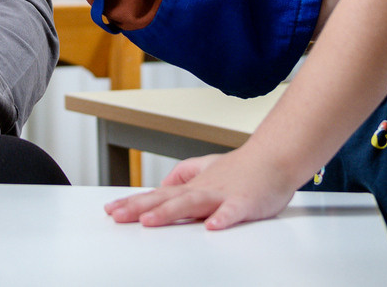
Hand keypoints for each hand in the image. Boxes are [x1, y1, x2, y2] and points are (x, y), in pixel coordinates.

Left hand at [103, 147, 296, 229]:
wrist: (275, 158)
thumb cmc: (243, 168)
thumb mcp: (207, 168)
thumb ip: (185, 174)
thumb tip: (163, 185)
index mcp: (193, 186)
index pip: (158, 195)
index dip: (134, 202)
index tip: (111, 210)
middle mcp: (203, 189)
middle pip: (167, 199)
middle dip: (140, 208)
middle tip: (117, 216)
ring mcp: (222, 195)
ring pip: (192, 203)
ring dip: (170, 212)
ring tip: (150, 221)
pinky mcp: (244, 202)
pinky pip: (233, 211)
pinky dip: (223, 218)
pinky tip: (212, 227)